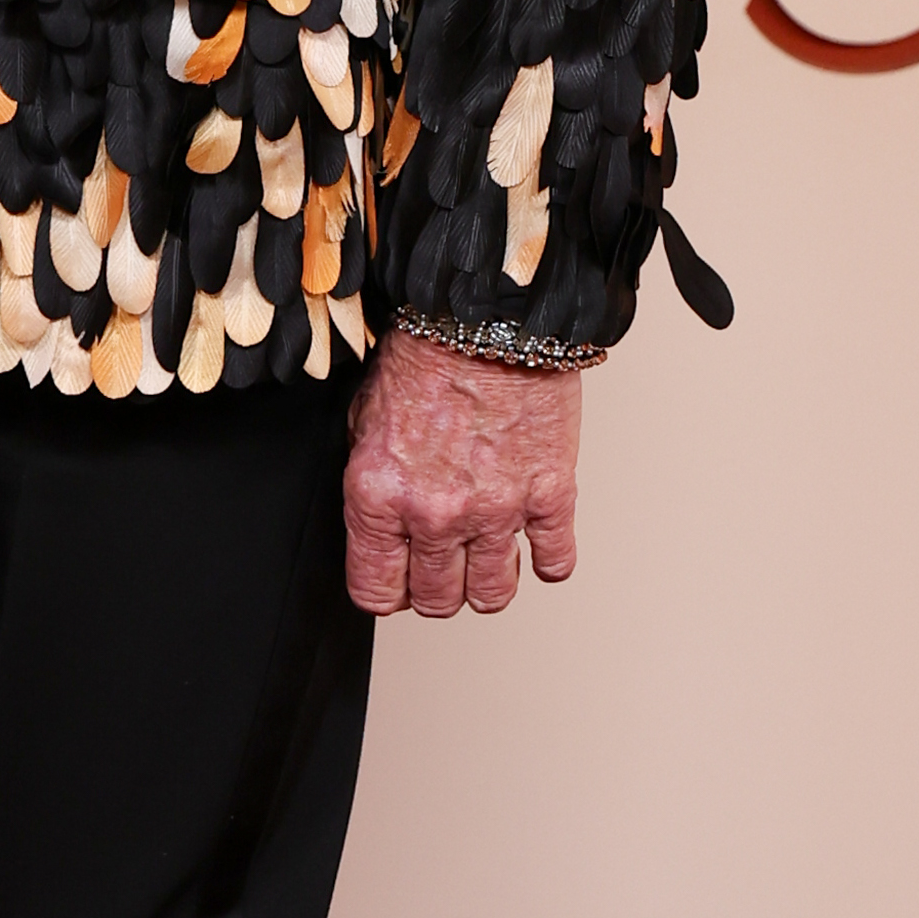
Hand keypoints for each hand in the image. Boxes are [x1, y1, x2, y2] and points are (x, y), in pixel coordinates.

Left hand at [343, 323, 581, 618]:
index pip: (375, 590)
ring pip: (492, 595)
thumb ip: (372, 482)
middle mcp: (435, 513)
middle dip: (435, 590)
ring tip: (487, 559)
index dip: (386, 591)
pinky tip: (536, 543)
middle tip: (442, 567)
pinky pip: (555, 562)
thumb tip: (381, 522)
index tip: (396, 581)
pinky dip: (547, 562)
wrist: (486, 317)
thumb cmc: (426, 355)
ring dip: (487, 585)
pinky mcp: (550, 495)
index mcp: (379, 496)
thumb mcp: (363, 418)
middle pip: (436, 600)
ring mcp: (496, 510)